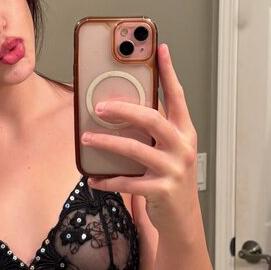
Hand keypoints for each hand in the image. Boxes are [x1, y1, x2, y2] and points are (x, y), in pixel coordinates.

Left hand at [82, 43, 197, 235]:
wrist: (182, 220)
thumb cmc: (170, 179)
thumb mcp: (167, 150)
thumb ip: (152, 131)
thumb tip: (120, 109)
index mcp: (184, 132)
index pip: (177, 96)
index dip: (169, 72)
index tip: (160, 50)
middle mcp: (182, 147)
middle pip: (152, 119)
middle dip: (123, 110)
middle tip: (99, 107)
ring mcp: (173, 169)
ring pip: (136, 149)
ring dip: (107, 143)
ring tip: (86, 139)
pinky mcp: (160, 191)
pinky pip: (127, 182)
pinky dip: (106, 179)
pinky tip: (92, 177)